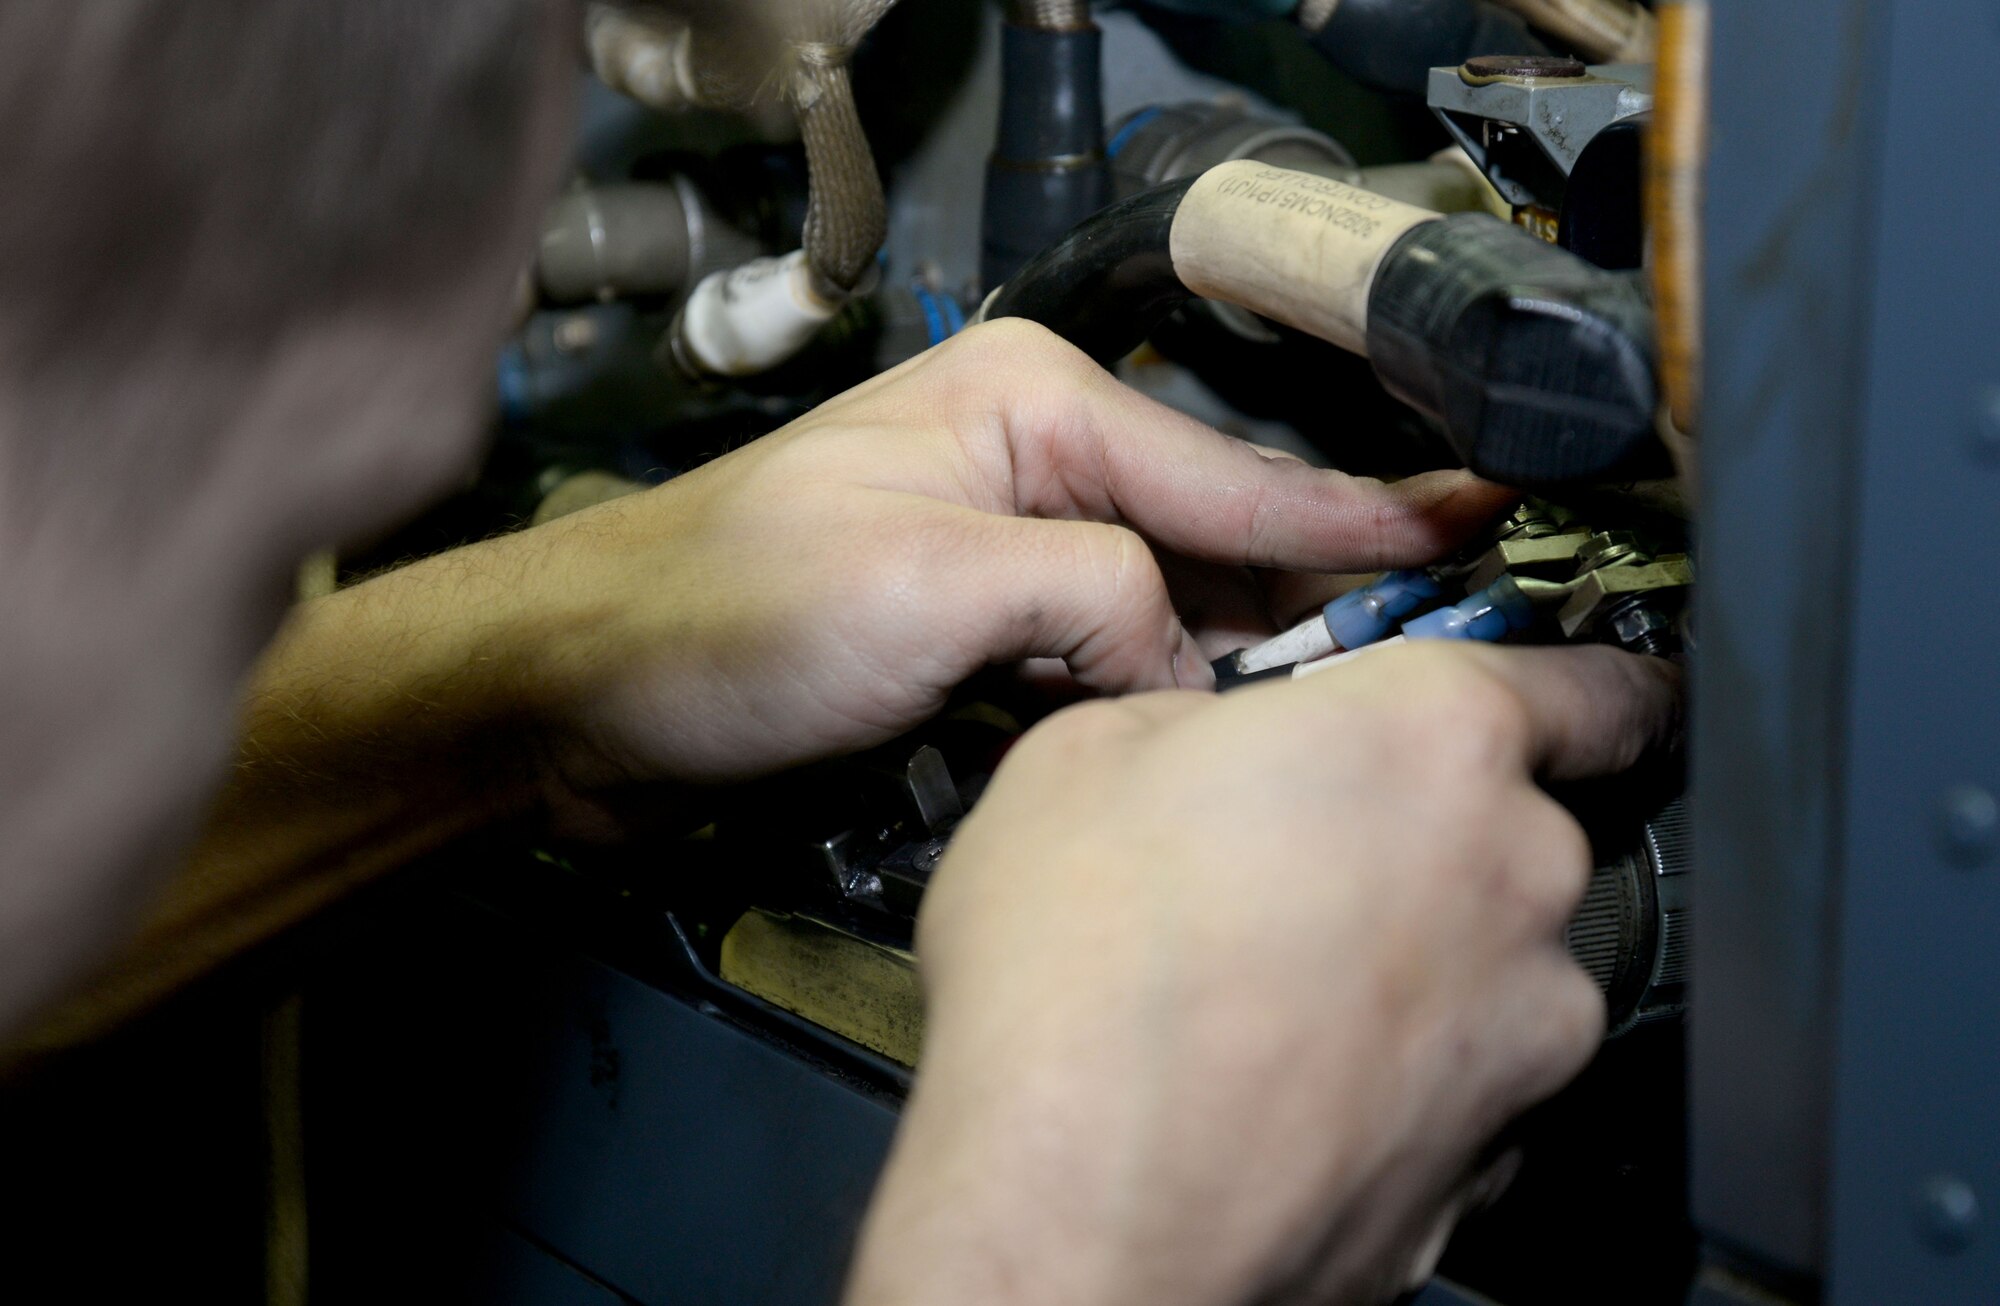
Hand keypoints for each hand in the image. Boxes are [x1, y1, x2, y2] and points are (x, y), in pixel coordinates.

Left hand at [515, 319, 1511, 797]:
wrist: (577, 698)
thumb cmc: (720, 617)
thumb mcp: (925, 587)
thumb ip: (1091, 601)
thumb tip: (1180, 665)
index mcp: (1030, 406)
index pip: (1229, 475)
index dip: (1361, 517)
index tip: (1479, 528)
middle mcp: (1031, 469)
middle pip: (1213, 544)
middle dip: (1310, 610)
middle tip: (1429, 671)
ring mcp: (1003, 558)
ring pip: (1163, 618)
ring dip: (1227, 676)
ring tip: (1345, 729)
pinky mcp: (973, 641)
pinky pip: (1100, 669)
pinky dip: (1151, 711)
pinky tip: (1210, 757)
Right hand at [844, 641, 1680, 1305]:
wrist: (1076, 1211)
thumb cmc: (1074, 985)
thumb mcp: (1083, 752)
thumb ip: (1204, 717)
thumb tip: (1220, 741)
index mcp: (1434, 737)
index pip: (1594, 681)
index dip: (1585, 683)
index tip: (1566, 694)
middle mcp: (1514, 875)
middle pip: (1511, 825)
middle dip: (1417, 830)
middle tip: (1288, 853)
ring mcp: (1519, 1029)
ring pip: (1487, 956)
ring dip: (1407, 955)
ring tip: (1256, 983)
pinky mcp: (1494, 1158)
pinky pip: (1461, 1075)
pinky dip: (1394, 1068)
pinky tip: (1276, 1072)